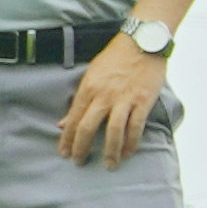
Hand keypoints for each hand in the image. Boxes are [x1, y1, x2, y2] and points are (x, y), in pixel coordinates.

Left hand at [56, 41, 176, 168]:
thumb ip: (79, 100)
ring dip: (109, 151)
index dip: (67, 139)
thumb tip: (63, 123)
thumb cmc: (116, 57)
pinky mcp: (143, 101)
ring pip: (113, 131)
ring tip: (108, 165)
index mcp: (88, 88)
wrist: (143, 42)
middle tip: (79, 162)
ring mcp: (125, 99)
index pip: (73, 119)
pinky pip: (136, 127)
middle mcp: (104, 95)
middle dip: (82, 148)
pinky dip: (131, 143)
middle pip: (88, 128)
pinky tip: (127, 153)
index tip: (64, 153)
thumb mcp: (91, 75)